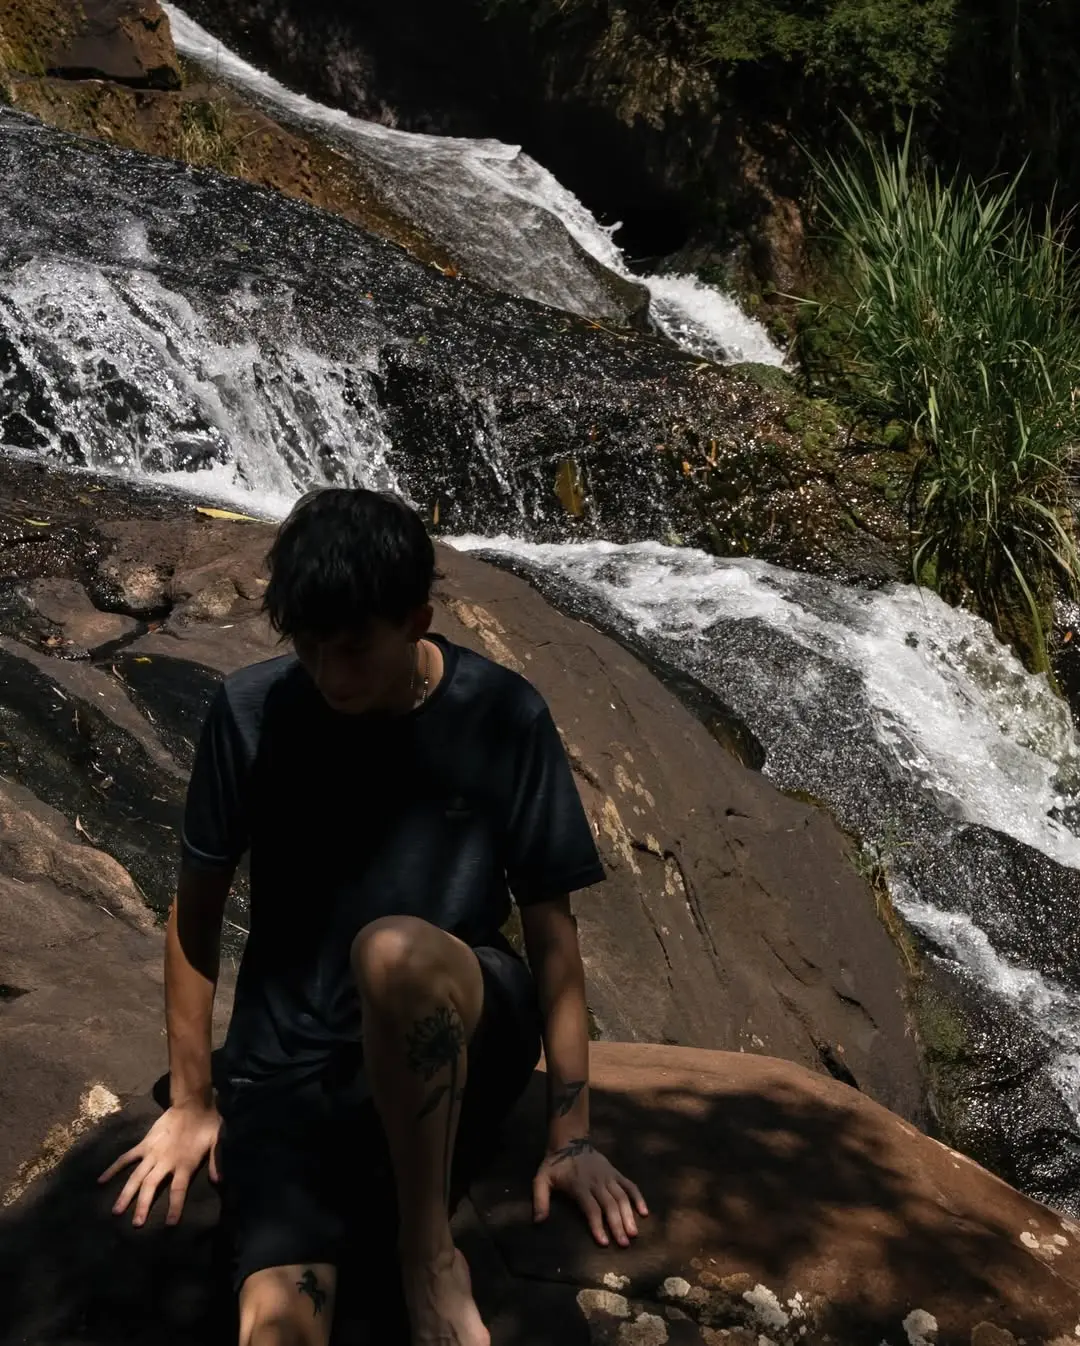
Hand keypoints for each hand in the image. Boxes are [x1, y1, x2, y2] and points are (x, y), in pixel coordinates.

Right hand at [98, 1099, 221, 1227]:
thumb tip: (219, 1181)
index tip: (169, 1225)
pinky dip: (113, 1168)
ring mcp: (152, 1152)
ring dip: (126, 1194)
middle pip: (152, 1187)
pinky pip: (126, 1157)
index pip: (179, 1191)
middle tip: (135, 1224)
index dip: (175, 1208)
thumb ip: (216, 1161)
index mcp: (185, 1163)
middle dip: (143, 1206)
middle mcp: (165, 1161)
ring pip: (136, 1176)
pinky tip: (101, 1180)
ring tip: (115, 1211)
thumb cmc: (207, 1124)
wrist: (193, 1103)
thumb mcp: (217, 1141)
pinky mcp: (144, 1144)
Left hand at [533, 1137, 647, 1247]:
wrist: (569, 1141)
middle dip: (617, 1225)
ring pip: (622, 1196)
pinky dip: (638, 1197)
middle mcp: (597, 1181)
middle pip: (610, 1205)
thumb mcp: (541, 1179)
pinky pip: (629, 1185)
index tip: (604, 1242)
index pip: (591, 1208)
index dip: (598, 1225)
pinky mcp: (615, 1172)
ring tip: (634, 1233)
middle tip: (624, 1244)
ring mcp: (608, 1176)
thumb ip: (540, 1200)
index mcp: (579, 1185)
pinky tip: (644, 1212)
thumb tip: (539, 1221)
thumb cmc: (555, 1165)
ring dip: (629, 1215)